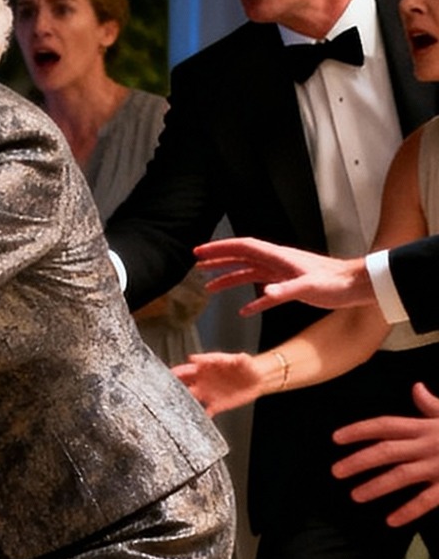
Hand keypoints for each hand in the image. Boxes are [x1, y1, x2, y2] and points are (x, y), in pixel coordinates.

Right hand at [172, 350, 267, 415]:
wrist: (259, 378)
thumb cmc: (246, 366)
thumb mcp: (234, 358)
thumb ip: (218, 358)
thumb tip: (198, 357)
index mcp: (205, 368)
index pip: (185, 370)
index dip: (174, 373)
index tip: (166, 376)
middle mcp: (203, 381)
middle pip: (182, 385)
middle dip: (172, 388)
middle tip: (163, 392)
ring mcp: (208, 393)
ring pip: (190, 398)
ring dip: (182, 402)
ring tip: (173, 406)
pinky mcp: (217, 404)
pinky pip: (205, 411)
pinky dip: (199, 415)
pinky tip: (195, 419)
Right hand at [194, 236, 373, 313]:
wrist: (360, 286)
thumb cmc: (338, 283)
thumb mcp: (310, 287)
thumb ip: (286, 291)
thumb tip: (263, 294)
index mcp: (278, 258)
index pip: (242, 248)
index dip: (219, 249)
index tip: (200, 253)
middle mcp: (278, 263)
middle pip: (242, 258)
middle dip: (219, 261)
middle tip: (198, 266)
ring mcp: (284, 274)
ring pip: (250, 274)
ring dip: (230, 279)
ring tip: (211, 288)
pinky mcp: (292, 286)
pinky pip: (266, 293)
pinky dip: (253, 301)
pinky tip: (245, 311)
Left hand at [333, 381, 438, 525]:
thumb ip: (431, 405)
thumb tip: (416, 388)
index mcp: (426, 427)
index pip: (385, 425)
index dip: (358, 431)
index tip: (335, 439)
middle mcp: (428, 444)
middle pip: (385, 451)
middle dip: (358, 461)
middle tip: (335, 472)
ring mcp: (438, 465)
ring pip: (401, 476)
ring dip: (376, 486)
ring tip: (355, 496)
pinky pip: (427, 500)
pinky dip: (408, 510)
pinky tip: (391, 520)